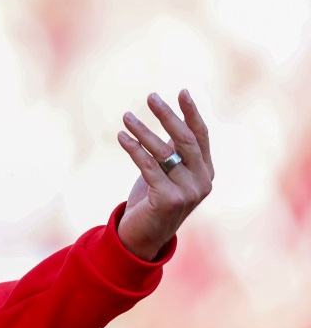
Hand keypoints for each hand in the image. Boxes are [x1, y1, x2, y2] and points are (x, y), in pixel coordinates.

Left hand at [115, 90, 213, 260]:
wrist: (143, 235)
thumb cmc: (153, 198)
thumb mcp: (167, 171)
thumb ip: (174, 149)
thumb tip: (172, 118)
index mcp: (205, 171)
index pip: (201, 135)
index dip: (192, 113)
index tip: (182, 91)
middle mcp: (202, 181)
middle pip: (185, 140)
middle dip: (168, 116)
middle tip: (150, 97)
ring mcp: (188, 192)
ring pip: (165, 152)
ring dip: (143, 131)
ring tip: (126, 117)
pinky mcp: (169, 199)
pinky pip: (149, 167)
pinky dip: (134, 149)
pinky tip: (122, 137)